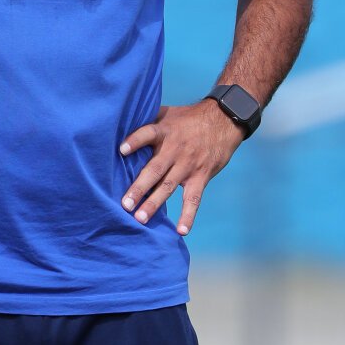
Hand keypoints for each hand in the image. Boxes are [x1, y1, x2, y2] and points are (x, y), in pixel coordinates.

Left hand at [119, 101, 244, 235]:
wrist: (223, 121)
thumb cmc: (188, 118)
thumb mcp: (168, 113)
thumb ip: (148, 120)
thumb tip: (121, 122)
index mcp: (164, 131)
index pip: (148, 134)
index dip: (135, 141)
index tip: (121, 150)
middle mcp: (175, 150)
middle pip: (155, 169)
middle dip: (139, 188)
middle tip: (125, 204)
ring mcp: (188, 165)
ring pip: (168, 187)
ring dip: (154, 203)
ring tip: (140, 218)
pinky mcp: (200, 176)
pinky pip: (194, 199)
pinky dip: (188, 215)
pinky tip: (181, 231)